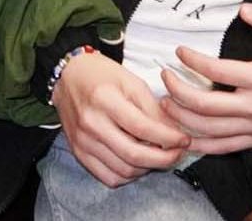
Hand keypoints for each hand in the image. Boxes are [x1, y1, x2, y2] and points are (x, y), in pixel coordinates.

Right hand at [51, 51, 189, 186]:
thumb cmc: (101, 74)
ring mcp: (83, 141)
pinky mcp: (78, 152)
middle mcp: (91, 123)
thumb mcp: (131, 82)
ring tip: (158, 156)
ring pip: (123, 170)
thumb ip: (153, 109)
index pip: (142, 128)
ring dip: (147, 168)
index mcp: (104, 99)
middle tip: (177, 153)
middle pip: (133, 154)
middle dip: (163, 159)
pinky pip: (109, 177)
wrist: (67, 76)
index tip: (184, 140)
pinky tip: (137, 162)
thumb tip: (174, 133)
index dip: (168, 138)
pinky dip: (128, 175)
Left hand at [160, 4, 251, 154]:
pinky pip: (223, 148)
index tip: (179, 51)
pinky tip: (183, 135)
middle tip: (164, 76)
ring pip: (210, 131)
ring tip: (164, 102)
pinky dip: (200, 145)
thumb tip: (244, 9)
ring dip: (182, 118)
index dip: (194, 62)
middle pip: (207, 106)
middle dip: (178, 91)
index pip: (219, 72)